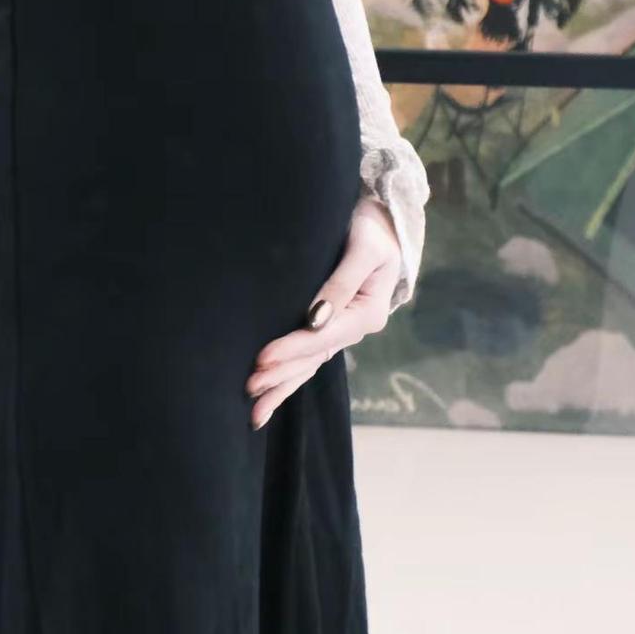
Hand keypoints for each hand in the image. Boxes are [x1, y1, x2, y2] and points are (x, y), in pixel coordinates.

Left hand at [244, 197, 403, 427]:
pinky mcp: (332, 325)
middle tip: (249, 388)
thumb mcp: (364, 248)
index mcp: (367, 313)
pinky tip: (271, 395)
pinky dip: (290, 376)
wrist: (385, 221)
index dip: (291, 349)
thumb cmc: (373, 228)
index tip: (261, 359)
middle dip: (281, 376)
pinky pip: (310, 356)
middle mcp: (356, 328)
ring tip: (255, 411)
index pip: (323, 337)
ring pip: (310, 364)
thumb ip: (341, 282)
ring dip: (283, 386)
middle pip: (314, 358)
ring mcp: (344, 330)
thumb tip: (315, 317)